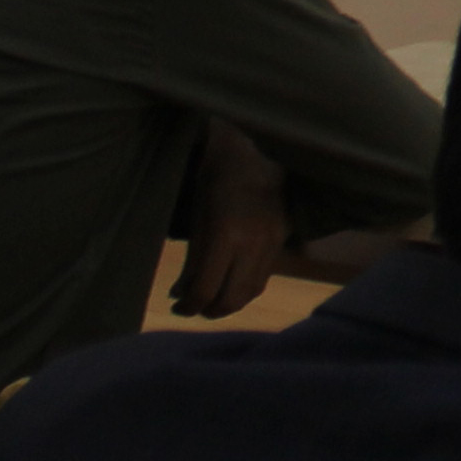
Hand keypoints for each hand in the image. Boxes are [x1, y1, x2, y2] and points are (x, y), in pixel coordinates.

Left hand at [174, 118, 289, 317]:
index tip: (177, 307)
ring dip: (230, 302)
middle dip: (210, 310)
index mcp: (226, 234)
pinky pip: (264, 276)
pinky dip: (245, 287)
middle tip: (193, 309)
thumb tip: (181, 295)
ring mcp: (272, 242)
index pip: (206, 289)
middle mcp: (253, 243)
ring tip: (210, 301)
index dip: (189, 306)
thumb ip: (191, 260)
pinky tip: (230, 283)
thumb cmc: (215, 180)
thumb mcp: (197, 218)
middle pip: (232, 298)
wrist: (255, 151)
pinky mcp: (282, 239)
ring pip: (251, 291)